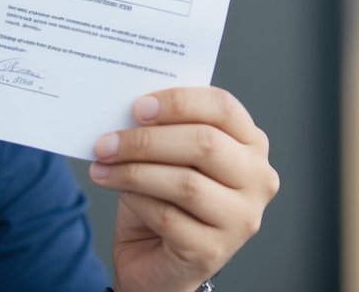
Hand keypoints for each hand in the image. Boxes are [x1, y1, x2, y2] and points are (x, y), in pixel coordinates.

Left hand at [89, 87, 278, 291]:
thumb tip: (129, 110)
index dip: (179, 102)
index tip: (137, 107)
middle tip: (105, 142)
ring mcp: (241, 219)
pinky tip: (119, 193)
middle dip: (145, 140)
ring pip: (185, 183)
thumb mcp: (166, 155)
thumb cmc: (162, 196)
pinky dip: (136, 200)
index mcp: (249, 144)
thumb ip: (161, 128)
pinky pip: (168, 216)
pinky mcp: (214, 251)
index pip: (223, 107)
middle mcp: (257, 180)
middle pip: (204, 144)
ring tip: (101, 166)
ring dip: (133, 172)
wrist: (154, 257)